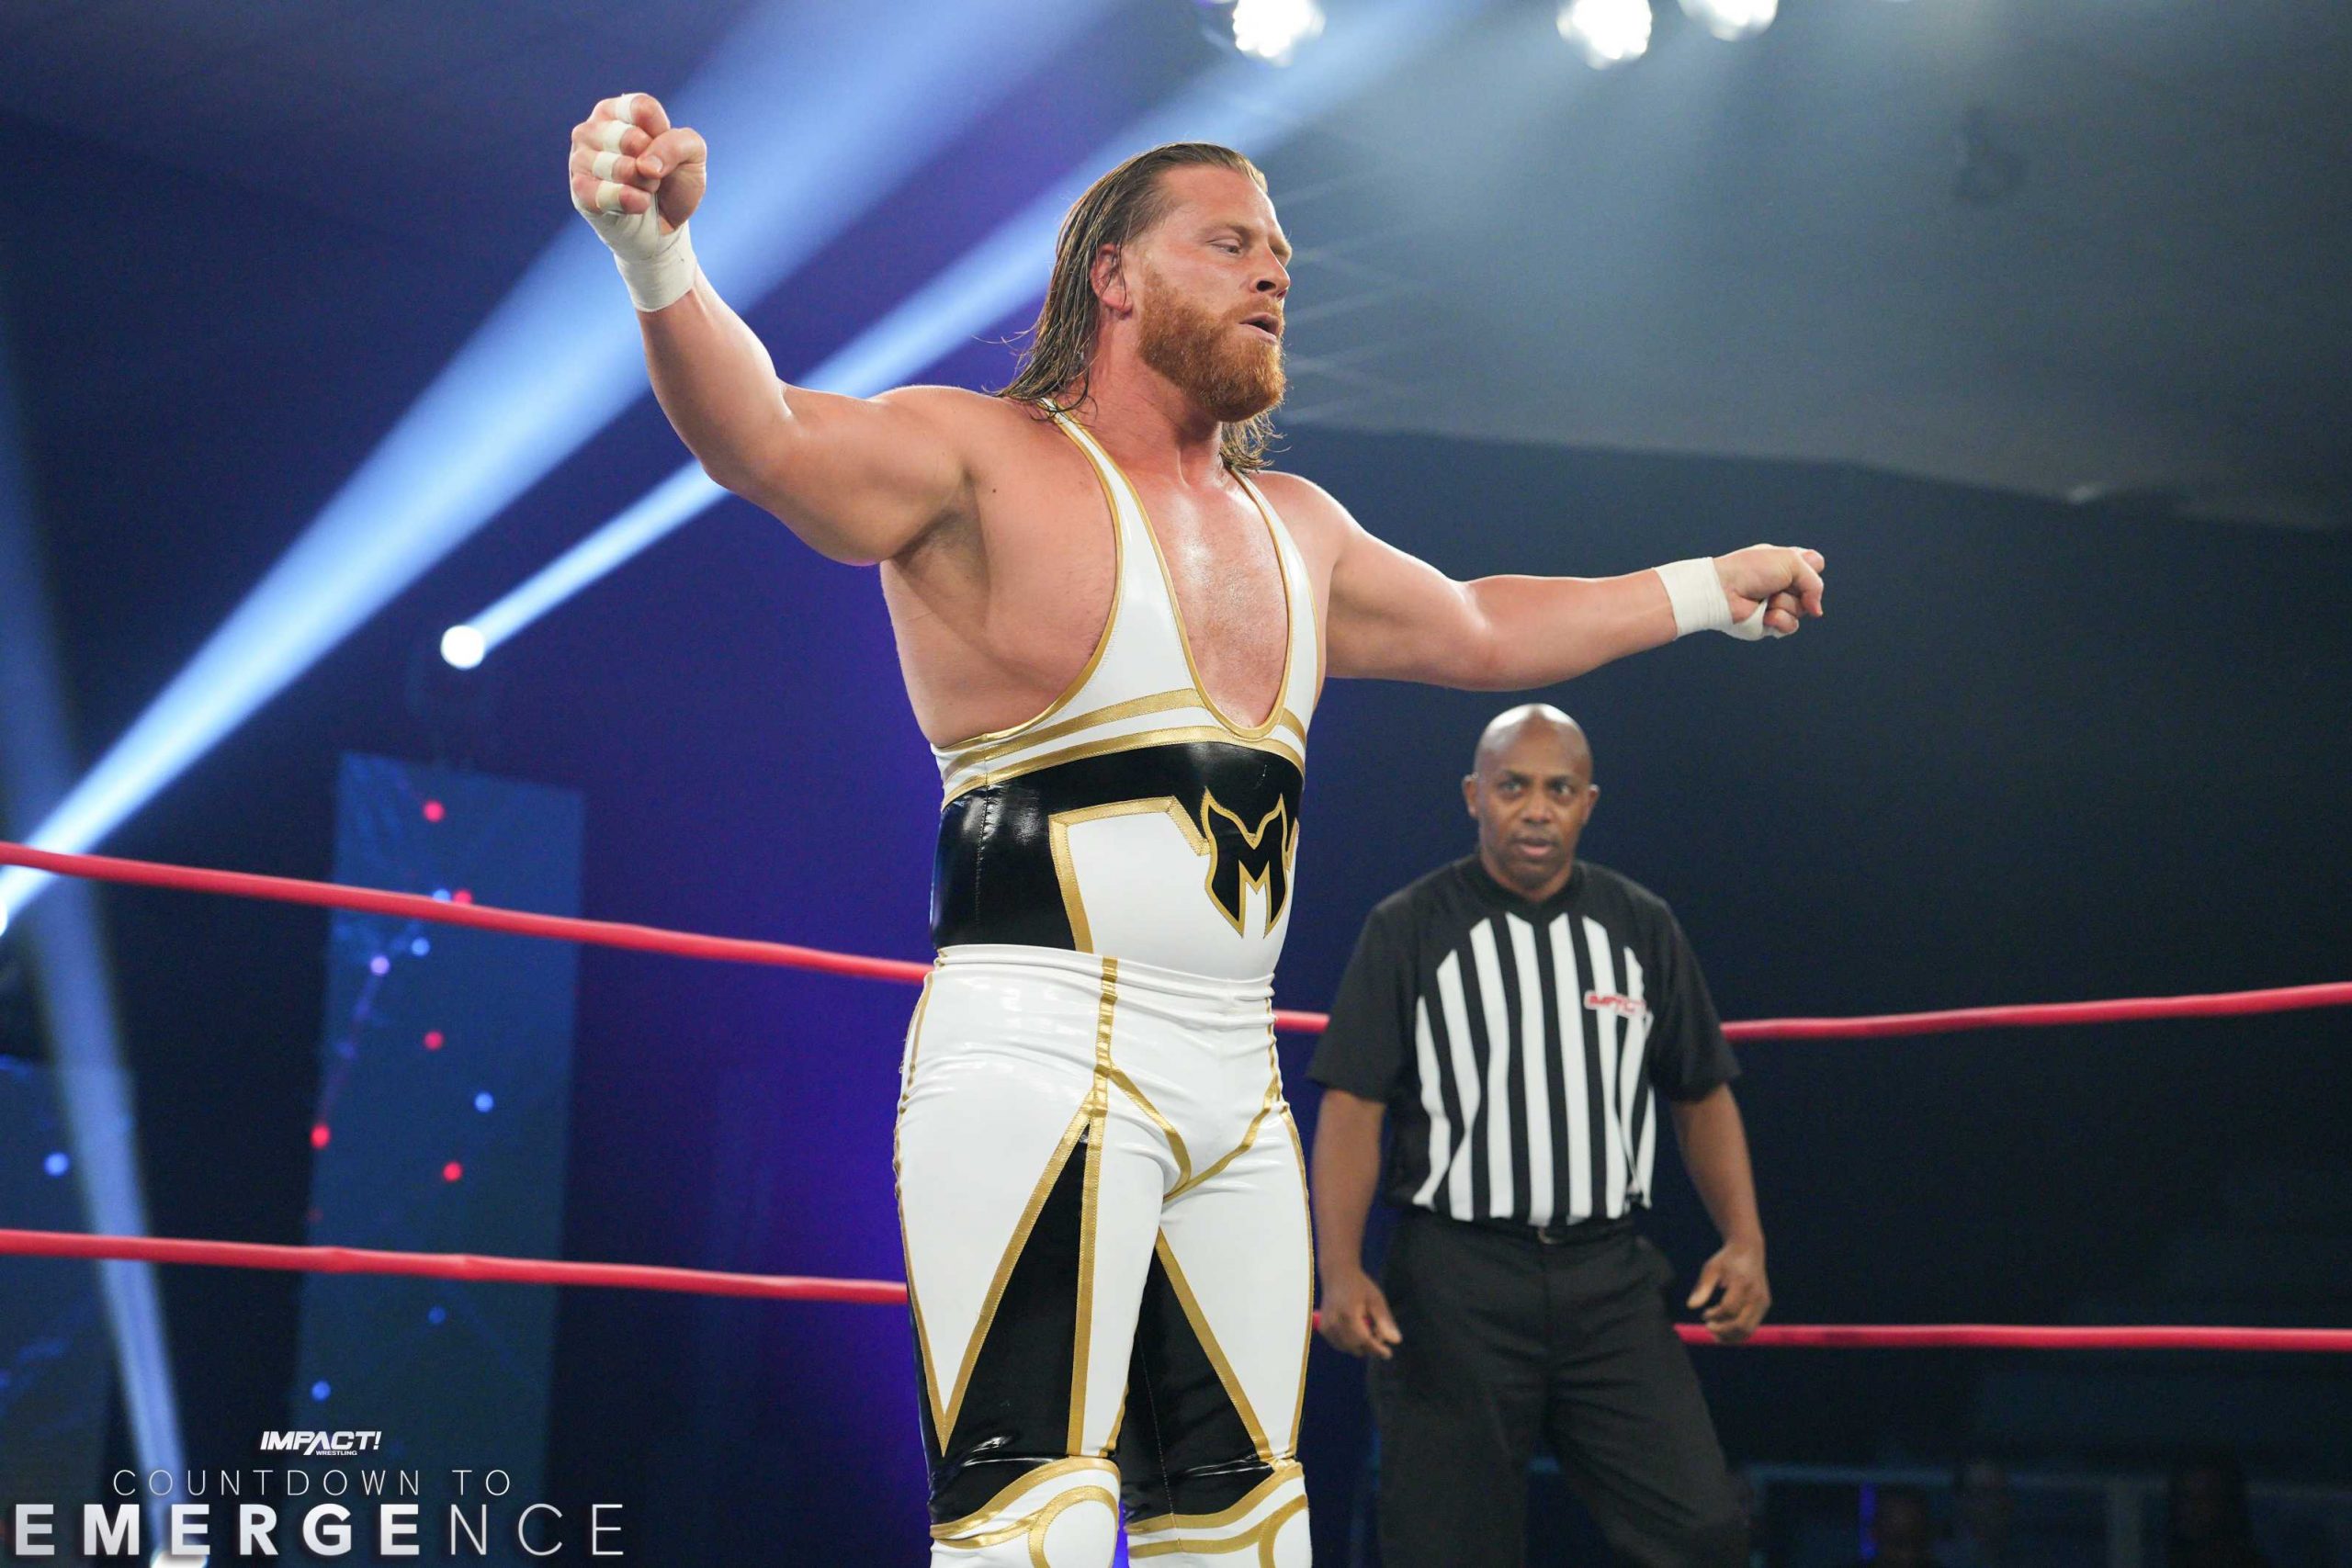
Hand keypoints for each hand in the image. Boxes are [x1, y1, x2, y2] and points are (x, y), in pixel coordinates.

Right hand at [568, 92, 708, 238]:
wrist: (663, 226)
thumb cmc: (673, 181)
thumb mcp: (693, 154)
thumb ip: (678, 144)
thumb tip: (645, 165)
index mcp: (618, 110)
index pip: (642, 108)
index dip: (663, 135)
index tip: (664, 150)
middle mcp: (593, 128)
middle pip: (631, 138)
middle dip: (653, 165)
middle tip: (652, 176)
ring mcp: (581, 158)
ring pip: (620, 167)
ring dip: (643, 185)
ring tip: (643, 189)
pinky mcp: (579, 189)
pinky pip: (604, 194)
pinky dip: (629, 202)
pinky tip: (638, 205)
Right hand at [1316, 1268, 1402, 1359]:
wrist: (1337, 1275)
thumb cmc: (1359, 1286)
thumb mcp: (1376, 1300)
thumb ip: (1385, 1321)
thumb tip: (1396, 1341)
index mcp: (1348, 1314)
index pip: (1364, 1340)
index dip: (1377, 1349)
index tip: (1389, 1354)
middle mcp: (1334, 1323)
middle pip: (1356, 1347)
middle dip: (1370, 1345)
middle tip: (1377, 1330)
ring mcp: (1326, 1327)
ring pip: (1348, 1348)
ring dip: (1360, 1345)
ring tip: (1367, 1326)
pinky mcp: (1323, 1330)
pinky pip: (1340, 1345)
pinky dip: (1351, 1342)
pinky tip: (1356, 1329)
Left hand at [1686, 1241, 1770, 1342]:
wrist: (1748, 1249)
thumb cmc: (1726, 1260)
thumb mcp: (1711, 1268)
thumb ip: (1702, 1287)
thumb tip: (1690, 1306)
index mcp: (1742, 1283)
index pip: (1729, 1309)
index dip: (1715, 1316)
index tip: (1704, 1314)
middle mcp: (1756, 1294)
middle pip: (1741, 1325)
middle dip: (1723, 1332)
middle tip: (1708, 1328)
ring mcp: (1762, 1301)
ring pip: (1748, 1330)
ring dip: (1731, 1337)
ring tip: (1715, 1334)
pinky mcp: (1765, 1304)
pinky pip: (1753, 1326)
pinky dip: (1739, 1332)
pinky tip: (1725, 1330)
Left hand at [1714, 545, 1825, 637]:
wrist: (1723, 590)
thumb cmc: (1751, 569)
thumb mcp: (1791, 561)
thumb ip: (1814, 583)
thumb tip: (1817, 612)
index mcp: (1786, 563)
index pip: (1816, 564)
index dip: (1810, 566)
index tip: (1795, 562)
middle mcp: (1784, 584)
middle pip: (1812, 590)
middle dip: (1798, 587)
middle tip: (1776, 582)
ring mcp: (1777, 604)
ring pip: (1802, 610)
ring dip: (1785, 603)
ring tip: (1766, 598)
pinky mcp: (1770, 623)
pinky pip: (1791, 626)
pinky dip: (1780, 620)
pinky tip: (1765, 614)